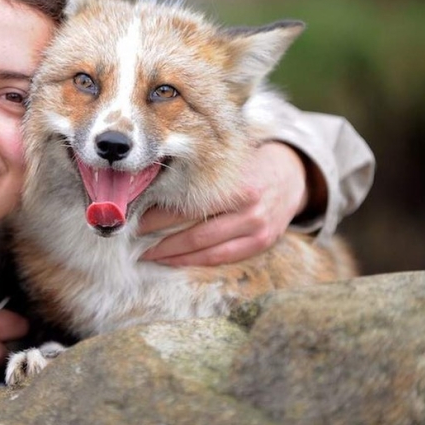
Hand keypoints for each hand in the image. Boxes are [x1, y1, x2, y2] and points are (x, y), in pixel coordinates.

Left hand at [138, 142, 308, 266]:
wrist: (291, 174)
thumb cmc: (247, 166)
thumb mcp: (225, 162)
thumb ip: (197, 176)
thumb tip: (149, 187)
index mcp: (236, 186)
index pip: (187, 206)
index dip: (157, 216)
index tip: (134, 218)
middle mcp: (249, 209)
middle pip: (194, 231)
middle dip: (159, 238)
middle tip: (133, 239)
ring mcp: (258, 230)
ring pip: (206, 250)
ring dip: (173, 255)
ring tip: (147, 254)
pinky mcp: (262, 243)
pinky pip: (222, 258)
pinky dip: (194, 261)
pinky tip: (173, 260)